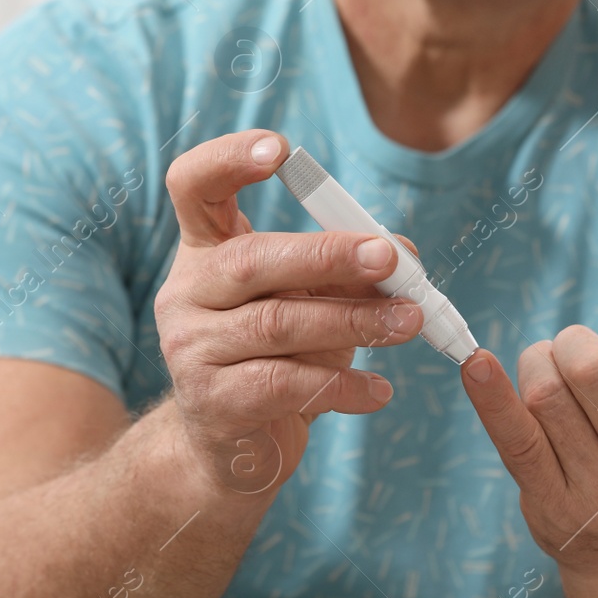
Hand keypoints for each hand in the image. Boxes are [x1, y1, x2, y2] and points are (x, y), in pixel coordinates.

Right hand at [154, 130, 423, 499]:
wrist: (231, 447)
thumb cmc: (279, 357)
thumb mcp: (313, 302)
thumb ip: (349, 271)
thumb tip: (406, 255)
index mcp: (206, 250)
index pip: (193, 185)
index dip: (228, 159)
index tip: (281, 150)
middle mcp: (187, 292)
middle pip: (251, 260)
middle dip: (328, 255)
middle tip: (391, 258)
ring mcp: (191, 348)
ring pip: (277, 324)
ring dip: (354, 321)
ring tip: (410, 322)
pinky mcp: (212, 403)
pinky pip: (284, 386)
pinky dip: (342, 386)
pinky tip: (380, 391)